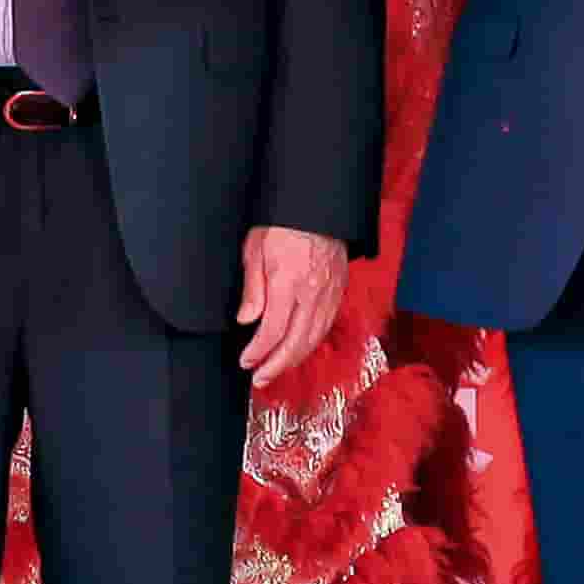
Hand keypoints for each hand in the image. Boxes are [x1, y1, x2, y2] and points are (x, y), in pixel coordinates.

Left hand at [237, 223, 351, 381]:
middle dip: (276, 366)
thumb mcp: (255, 248)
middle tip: (259, 378)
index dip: (258, 352)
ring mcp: (328, 294)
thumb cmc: (283, 222)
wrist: (317, 206)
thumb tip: (247, 320)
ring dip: (293, 359)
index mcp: (288, 283)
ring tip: (275, 369)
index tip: (246, 361)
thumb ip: (253, 288)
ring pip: (313, 338)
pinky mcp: (338, 292)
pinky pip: (325, 327)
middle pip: (296, 343)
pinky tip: (298, 349)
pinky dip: (310, 344)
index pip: (273, 331)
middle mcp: (311, 293)